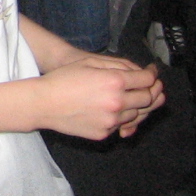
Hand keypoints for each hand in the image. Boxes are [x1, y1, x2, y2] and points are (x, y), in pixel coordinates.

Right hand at [35, 56, 163, 139]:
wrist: (43, 103)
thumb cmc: (63, 78)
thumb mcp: (90, 63)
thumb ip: (119, 66)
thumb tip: (141, 72)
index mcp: (115, 81)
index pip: (147, 79)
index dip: (153, 74)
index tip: (152, 72)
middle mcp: (118, 102)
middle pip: (148, 98)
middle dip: (152, 91)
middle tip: (148, 85)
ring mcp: (112, 120)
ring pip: (137, 114)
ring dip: (137, 105)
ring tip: (128, 97)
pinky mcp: (104, 133)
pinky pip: (121, 125)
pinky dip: (122, 117)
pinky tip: (112, 108)